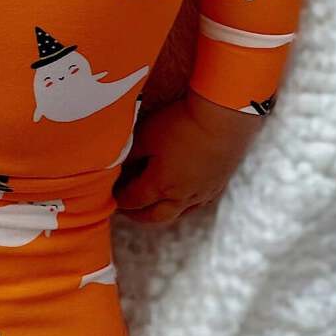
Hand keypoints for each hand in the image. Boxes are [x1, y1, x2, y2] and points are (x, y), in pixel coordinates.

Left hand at [113, 90, 259, 225]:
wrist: (224, 120)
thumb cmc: (181, 124)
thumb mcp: (147, 135)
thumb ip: (132, 154)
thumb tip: (121, 166)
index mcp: (160, 186)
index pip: (133, 200)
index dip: (120, 199)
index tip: (111, 196)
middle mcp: (181, 197)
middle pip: (155, 215)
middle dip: (137, 215)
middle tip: (127, 211)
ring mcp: (201, 194)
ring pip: (177, 213)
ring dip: (160, 213)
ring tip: (152, 208)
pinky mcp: (217, 185)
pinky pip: (196, 205)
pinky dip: (183, 206)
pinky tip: (182, 198)